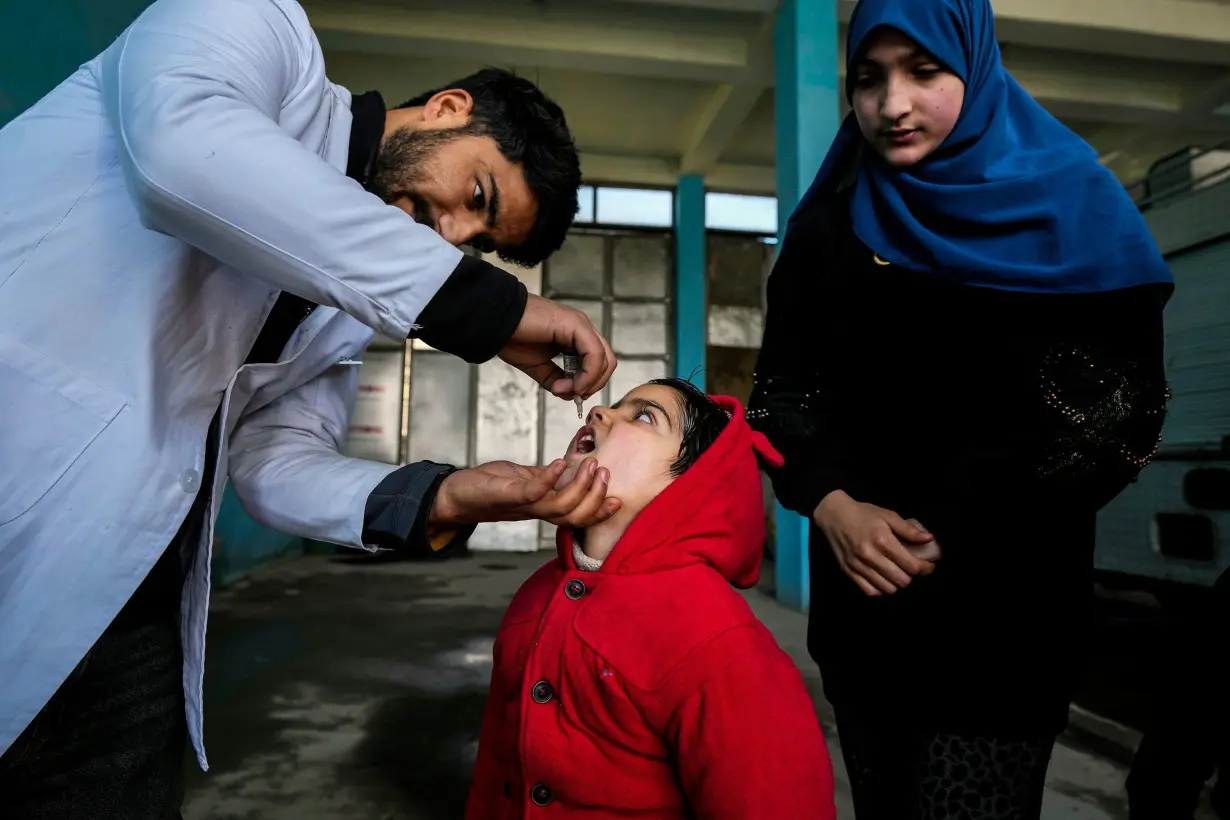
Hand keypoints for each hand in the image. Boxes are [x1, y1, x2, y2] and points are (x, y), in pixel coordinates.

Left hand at [430, 458, 621, 528]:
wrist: (452, 496)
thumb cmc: (487, 487)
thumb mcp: (522, 480)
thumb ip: (544, 478)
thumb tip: (567, 467)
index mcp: (541, 508)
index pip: (577, 517)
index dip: (599, 512)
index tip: (618, 500)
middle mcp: (535, 511)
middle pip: (574, 516)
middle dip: (594, 497)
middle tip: (605, 472)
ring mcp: (521, 504)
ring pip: (559, 507)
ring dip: (579, 487)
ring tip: (591, 465)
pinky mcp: (505, 494)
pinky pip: (532, 492)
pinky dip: (549, 478)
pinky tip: (560, 463)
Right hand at [498, 294, 616, 399]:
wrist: (496, 323)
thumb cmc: (513, 338)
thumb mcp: (539, 367)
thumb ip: (557, 380)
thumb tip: (571, 395)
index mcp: (575, 337)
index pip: (599, 363)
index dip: (590, 384)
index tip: (571, 395)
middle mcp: (582, 329)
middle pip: (607, 363)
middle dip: (593, 385)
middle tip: (572, 395)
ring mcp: (581, 325)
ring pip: (605, 360)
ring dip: (589, 382)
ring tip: (566, 389)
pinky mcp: (576, 324)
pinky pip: (595, 354)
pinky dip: (587, 375)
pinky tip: (571, 384)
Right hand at [813, 491, 935, 596]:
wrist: (833, 515)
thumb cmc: (863, 514)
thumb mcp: (888, 515)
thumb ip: (908, 529)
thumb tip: (928, 539)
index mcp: (882, 540)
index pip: (911, 565)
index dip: (924, 568)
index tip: (927, 565)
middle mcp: (870, 556)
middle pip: (901, 580)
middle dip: (911, 576)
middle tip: (911, 568)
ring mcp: (858, 566)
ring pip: (887, 589)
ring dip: (896, 583)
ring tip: (897, 573)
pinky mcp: (848, 572)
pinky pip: (869, 591)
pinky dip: (880, 589)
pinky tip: (883, 580)